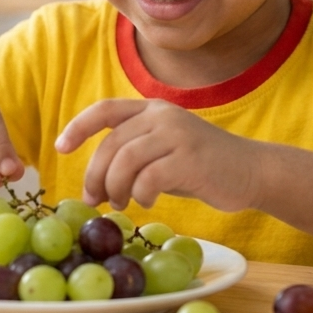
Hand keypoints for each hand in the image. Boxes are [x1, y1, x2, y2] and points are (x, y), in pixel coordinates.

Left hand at [55, 98, 251, 210]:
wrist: (252, 171)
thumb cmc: (201, 167)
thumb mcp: (163, 150)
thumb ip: (132, 155)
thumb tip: (93, 185)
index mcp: (152, 109)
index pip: (105, 110)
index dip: (78, 127)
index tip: (60, 148)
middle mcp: (162, 116)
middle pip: (111, 144)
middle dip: (95, 175)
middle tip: (93, 199)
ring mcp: (178, 135)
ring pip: (125, 161)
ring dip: (115, 188)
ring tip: (121, 203)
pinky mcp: (190, 158)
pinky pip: (149, 178)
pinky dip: (141, 195)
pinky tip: (147, 202)